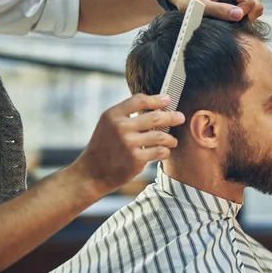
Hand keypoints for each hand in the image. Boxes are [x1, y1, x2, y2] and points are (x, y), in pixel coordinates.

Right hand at [70, 94, 184, 197]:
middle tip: (180, 117)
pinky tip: (164, 152)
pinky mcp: (136, 159)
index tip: (168, 99)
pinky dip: (165, 151)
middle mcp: (120, 127)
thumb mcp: (108, 125)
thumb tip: (155, 107)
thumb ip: (126, 115)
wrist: (91, 173)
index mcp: (112, 115)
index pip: (140, 100)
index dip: (157, 99)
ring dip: (170, 138)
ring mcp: (128, 143)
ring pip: (161, 136)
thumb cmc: (103, 148)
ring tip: (172, 141)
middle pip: (155, 117)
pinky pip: (160, 151)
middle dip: (172, 116)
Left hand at [167, 0, 263, 21]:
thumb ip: (220, 11)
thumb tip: (239, 15)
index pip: (249, 2)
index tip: (229, 22)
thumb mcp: (202, 7)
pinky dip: (243, 16)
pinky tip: (229, 18)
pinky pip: (250, 9)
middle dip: (246, 17)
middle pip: (256, 4)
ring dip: (245, 17)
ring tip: (228, 20)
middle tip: (230, 23)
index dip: (243, 15)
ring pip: (255, 7)